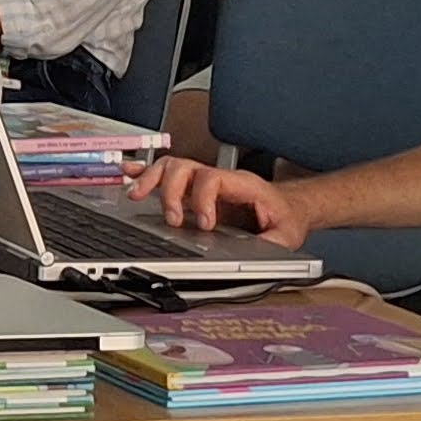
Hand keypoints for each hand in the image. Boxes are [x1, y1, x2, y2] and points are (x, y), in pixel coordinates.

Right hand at [129, 157, 310, 245]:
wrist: (290, 206)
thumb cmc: (285, 217)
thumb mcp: (288, 234)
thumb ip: (273, 244)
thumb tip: (257, 253)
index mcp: (242, 185)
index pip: (213, 178)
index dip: (202, 199)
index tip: (203, 225)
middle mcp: (220, 179)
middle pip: (186, 168)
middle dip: (172, 193)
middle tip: (173, 220)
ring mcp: (206, 183)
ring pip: (172, 167)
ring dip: (152, 180)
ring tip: (137, 195)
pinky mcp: (197, 191)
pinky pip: (168, 174)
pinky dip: (146, 173)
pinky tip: (131, 175)